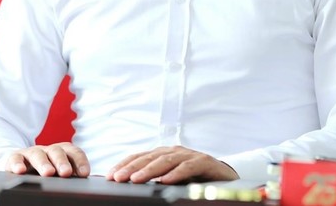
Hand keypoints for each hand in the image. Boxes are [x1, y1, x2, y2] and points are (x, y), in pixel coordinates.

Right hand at [5, 143, 89, 177]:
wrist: (22, 166)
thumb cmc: (48, 172)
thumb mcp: (61, 173)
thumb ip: (74, 177)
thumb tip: (92, 186)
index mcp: (63, 153)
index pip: (74, 152)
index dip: (80, 161)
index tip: (84, 174)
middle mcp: (48, 150)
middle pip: (57, 151)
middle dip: (62, 161)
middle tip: (66, 173)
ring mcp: (31, 153)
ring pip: (37, 154)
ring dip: (43, 163)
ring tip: (48, 173)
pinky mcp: (15, 158)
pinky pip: (15, 158)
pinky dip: (17, 164)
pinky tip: (20, 171)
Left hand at [106, 145, 237, 183]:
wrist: (225, 176)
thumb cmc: (194, 178)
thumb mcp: (170, 179)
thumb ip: (154, 179)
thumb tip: (130, 184)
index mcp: (163, 154)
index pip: (140, 157)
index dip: (124, 164)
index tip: (110, 175)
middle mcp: (174, 151)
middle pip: (150, 157)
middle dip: (132, 167)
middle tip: (118, 178)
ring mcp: (190, 155)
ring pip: (166, 160)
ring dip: (150, 170)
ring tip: (136, 180)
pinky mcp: (204, 162)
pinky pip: (189, 166)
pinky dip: (176, 173)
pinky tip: (166, 181)